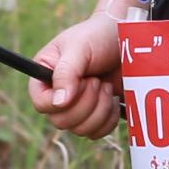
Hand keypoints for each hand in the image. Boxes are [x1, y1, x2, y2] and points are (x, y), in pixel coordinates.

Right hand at [28, 9, 124, 137]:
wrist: (126, 37)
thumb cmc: (97, 36)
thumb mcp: (79, 48)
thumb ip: (66, 73)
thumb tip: (59, 102)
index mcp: (44, 77)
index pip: (42, 104)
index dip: (61, 100)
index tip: (81, 82)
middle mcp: (57, 96)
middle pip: (62, 122)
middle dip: (86, 103)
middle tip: (97, 80)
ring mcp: (77, 108)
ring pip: (81, 130)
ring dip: (99, 109)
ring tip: (106, 86)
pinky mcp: (96, 116)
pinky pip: (97, 132)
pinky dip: (109, 119)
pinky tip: (114, 99)